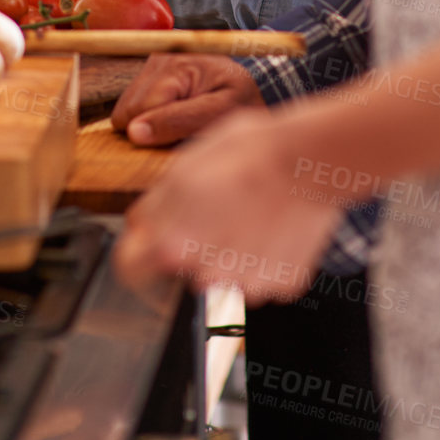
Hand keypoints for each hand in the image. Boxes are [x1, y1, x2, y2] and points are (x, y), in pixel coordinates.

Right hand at [111, 54, 265, 145]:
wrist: (254, 86)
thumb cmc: (242, 101)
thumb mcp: (222, 114)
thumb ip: (179, 121)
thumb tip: (133, 133)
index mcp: (176, 65)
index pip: (137, 111)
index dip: (154, 135)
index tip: (181, 140)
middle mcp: (159, 57)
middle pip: (127, 110)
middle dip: (151, 129)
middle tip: (184, 131)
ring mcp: (154, 62)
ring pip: (126, 110)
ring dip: (149, 123)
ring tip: (183, 121)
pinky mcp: (152, 70)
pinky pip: (133, 104)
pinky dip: (150, 116)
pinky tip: (175, 114)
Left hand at [113, 107, 340, 304]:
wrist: (309, 159)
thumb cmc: (248, 153)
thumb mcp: (183, 166)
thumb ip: (154, 207)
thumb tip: (139, 226)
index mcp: (172, 247)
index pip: (130, 269)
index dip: (137, 250)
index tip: (147, 240)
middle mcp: (205, 277)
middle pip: (183, 269)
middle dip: (192, 244)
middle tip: (215, 208)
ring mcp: (247, 286)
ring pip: (225, 273)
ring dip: (230, 252)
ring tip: (249, 210)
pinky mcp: (280, 285)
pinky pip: (262, 274)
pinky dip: (264, 256)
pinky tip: (272, 222)